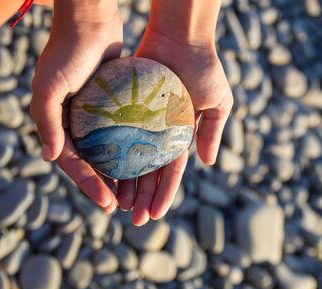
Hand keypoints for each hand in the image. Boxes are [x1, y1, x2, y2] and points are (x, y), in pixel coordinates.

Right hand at [29, 0, 121, 212]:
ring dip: (118, 171)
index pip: (73, 164)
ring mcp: (94, 115)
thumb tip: (52, 159)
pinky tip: (143, 160)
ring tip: (133, 191)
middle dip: (104, 186)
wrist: (90, 22)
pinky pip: (121, 132)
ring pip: (107, 151)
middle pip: (90, 163)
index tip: (107, 204)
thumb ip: (48, 122)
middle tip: (121, 206)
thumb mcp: (49, 87)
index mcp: (56, 123)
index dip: (89, 185)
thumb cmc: (67, 52)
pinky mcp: (112, 106)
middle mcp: (74, 123)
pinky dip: (129, 148)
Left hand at [117, 26, 232, 225]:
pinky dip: (112, 154)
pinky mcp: (127, 108)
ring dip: (126, 182)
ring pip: (132, 159)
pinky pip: (117, 135)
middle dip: (144, 196)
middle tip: (133, 219)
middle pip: (150, 171)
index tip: (156, 215)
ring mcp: (142, 122)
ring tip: (118, 204)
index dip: (165, 193)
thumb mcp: (218, 103)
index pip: (173, 171)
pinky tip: (104, 172)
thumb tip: (208, 163)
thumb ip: (213, 131)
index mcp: (182, 135)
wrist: (180, 36)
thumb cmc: (203, 68)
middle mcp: (161, 133)